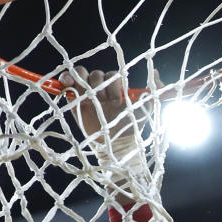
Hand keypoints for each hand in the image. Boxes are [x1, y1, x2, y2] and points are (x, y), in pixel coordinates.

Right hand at [58, 65, 159, 204]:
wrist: (118, 149)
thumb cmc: (132, 129)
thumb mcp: (147, 109)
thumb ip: (153, 92)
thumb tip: (156, 72)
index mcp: (116, 91)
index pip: (111, 75)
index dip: (111, 80)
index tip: (114, 94)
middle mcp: (101, 92)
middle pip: (95, 75)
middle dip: (97, 82)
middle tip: (101, 97)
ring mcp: (87, 97)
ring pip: (81, 77)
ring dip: (81, 80)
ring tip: (81, 89)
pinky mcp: (75, 105)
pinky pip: (67, 88)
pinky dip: (65, 81)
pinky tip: (65, 84)